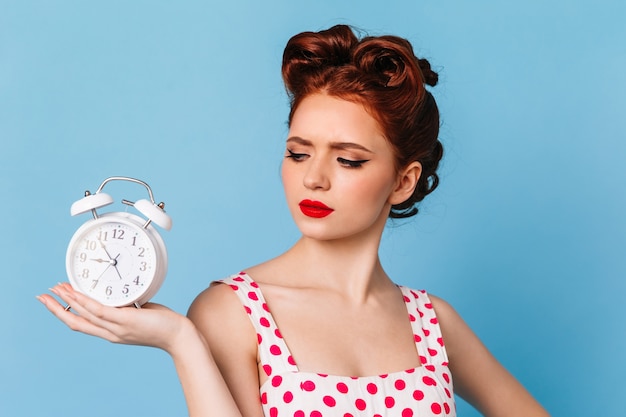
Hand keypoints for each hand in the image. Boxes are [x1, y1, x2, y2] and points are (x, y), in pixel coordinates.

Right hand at [37, 283, 190, 353]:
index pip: (82, 324)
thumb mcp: (138, 312)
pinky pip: (100, 311)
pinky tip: (76, 293)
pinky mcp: (125, 321)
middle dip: (56, 310)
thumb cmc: (162, 324)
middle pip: (76, 322)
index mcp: (111, 332)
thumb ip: (126, 305)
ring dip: (68, 302)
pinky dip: (85, 302)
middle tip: (42, 296)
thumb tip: (119, 290)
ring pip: (85, 315)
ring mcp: (117, 328)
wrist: (178, 336)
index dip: (66, 313)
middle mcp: (110, 333)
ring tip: (56, 289)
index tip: (54, 303)